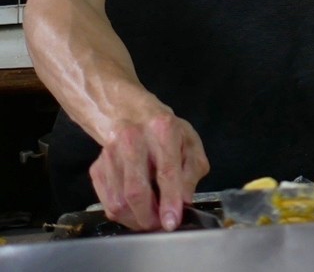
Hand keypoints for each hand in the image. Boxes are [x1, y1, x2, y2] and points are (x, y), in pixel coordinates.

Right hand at [90, 107, 207, 231]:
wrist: (128, 114)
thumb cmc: (165, 130)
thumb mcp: (189, 142)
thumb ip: (192, 171)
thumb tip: (184, 202)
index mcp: (163, 130)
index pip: (166, 171)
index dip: (170, 200)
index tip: (172, 222)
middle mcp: (132, 141)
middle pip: (136, 191)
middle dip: (149, 217)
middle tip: (160, 225)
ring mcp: (109, 155)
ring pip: (118, 202)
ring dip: (136, 219)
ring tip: (150, 218)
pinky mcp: (96, 168)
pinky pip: (106, 202)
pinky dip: (122, 214)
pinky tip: (135, 209)